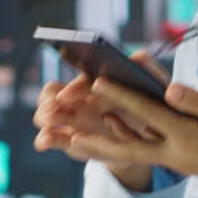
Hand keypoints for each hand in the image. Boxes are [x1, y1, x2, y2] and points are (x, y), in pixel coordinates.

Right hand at [32, 51, 168, 191]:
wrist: (148, 142)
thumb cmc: (150, 108)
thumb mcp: (153, 90)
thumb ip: (148, 70)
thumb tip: (139, 55)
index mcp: (99, 83)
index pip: (81, 81)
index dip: (73, 88)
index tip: (67, 96)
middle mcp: (80, 98)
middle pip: (56, 93)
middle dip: (50, 102)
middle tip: (49, 112)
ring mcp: (72, 119)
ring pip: (49, 113)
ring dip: (45, 117)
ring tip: (47, 124)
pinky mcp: (70, 140)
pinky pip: (52, 137)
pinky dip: (46, 139)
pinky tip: (44, 142)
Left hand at [74, 79, 197, 197]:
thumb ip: (197, 101)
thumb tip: (168, 89)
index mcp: (187, 136)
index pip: (148, 113)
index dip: (121, 96)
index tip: (96, 83)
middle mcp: (174, 152)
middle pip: (126, 145)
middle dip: (96, 139)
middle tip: (64, 135)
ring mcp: (174, 161)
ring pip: (132, 152)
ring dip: (103, 146)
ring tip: (73, 140)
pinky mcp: (178, 162)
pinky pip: (145, 153)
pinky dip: (125, 143)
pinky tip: (111, 131)